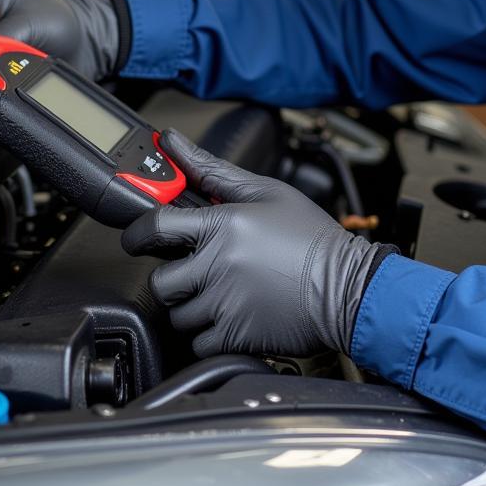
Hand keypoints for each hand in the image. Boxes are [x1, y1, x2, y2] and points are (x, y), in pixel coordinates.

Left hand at [121, 129, 389, 358]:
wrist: (348, 286)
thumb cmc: (311, 237)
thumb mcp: (266, 192)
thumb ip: (212, 169)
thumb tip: (172, 142)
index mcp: (222, 225)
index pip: (154, 227)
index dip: (136, 234)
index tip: (137, 239)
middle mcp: (218, 264)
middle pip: (160, 280)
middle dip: (172, 277)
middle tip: (194, 272)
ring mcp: (224, 303)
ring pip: (177, 315)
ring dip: (191, 307)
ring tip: (221, 294)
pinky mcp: (235, 336)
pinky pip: (197, 343)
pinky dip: (208, 336)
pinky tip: (231, 318)